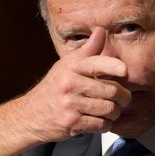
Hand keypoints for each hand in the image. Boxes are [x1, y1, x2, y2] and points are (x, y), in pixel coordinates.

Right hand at [0, 27, 131, 155]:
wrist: (30, 114)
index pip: (95, 63)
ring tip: (112, 111)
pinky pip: (101, 124)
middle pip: (110, 89)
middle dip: (123, 96)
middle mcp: (70, 84)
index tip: (124, 71)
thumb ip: (88, 50)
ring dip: (115, 112)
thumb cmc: (54, 87)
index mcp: (71, 67)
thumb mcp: (67, 65)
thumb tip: (101, 30)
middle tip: (123, 99)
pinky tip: (101, 121)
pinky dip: (106, 125)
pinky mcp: (72, 123)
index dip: (113, 66)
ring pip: (108, 109)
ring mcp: (70, 104)